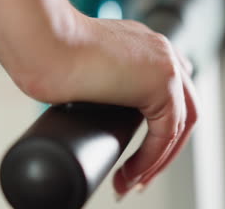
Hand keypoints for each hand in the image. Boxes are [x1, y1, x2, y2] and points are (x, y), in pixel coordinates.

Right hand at [17, 11, 198, 197]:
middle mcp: (159, 52)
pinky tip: (129, 173)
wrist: (44, 42)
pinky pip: (166, 134)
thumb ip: (94, 80)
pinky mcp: (162, 82)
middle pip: (180, 109)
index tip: (135, 150)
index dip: (155, 125)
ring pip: (179, 124)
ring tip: (131, 182)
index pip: (165, 91)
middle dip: (162, 147)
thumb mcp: (79, 68)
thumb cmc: (47, 52)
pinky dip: (149, 159)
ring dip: (157, 159)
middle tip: (138, 173)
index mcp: (141, 45)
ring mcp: (164, 64)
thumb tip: (84, 106)